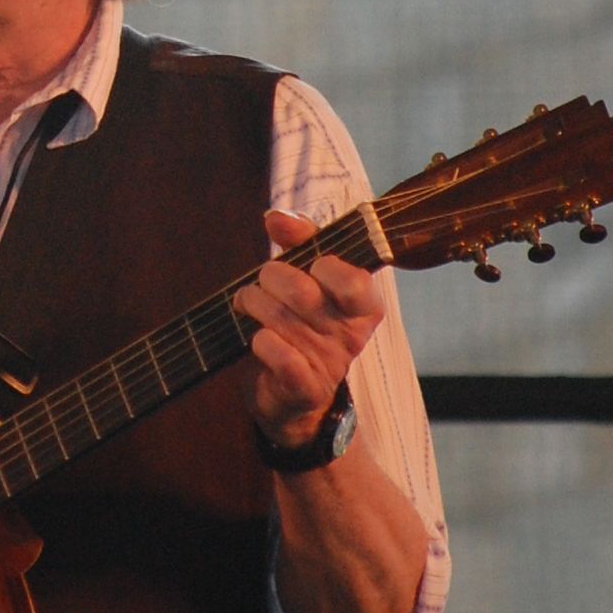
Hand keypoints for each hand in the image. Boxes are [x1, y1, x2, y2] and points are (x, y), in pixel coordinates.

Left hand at [233, 209, 383, 452]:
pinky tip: (258, 339)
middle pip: (303, 292)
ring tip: (250, 305)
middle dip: (270, 277)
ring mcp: (329, 364)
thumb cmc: (302, 324)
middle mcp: (351, 335)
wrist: (293, 396)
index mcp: (363, 305)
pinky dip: (260, 341)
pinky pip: (277, 353)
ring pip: (280, 318)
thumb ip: (300, 240)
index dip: (322, 265)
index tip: (309, 265)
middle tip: (262, 282)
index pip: (353, 279)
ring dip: (254, 304)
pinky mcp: (304, 388)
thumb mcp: (308, 278)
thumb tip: (277, 217)